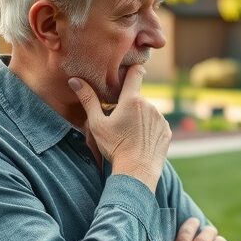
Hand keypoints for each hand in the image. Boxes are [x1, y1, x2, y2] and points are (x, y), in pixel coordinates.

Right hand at [69, 65, 169, 191]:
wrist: (137, 171)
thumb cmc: (114, 147)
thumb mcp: (97, 124)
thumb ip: (88, 99)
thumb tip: (74, 80)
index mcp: (132, 100)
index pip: (136, 73)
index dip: (132, 69)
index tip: (129, 70)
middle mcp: (149, 105)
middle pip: (138, 98)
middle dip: (129, 104)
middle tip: (119, 121)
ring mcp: (160, 118)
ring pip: (147, 112)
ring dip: (140, 117)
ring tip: (129, 134)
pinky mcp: (166, 131)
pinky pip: (156, 124)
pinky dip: (149, 129)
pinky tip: (140, 141)